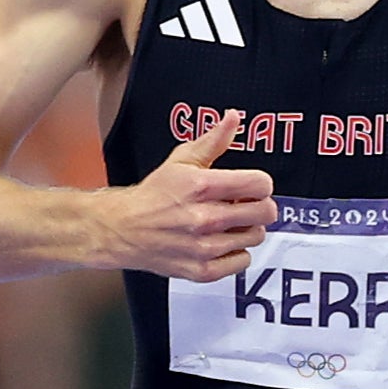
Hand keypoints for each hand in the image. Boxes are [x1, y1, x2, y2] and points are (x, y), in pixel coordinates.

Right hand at [102, 113, 274, 281]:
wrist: (122, 229)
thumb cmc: (153, 195)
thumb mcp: (180, 161)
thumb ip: (212, 141)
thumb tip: (232, 118)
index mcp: (201, 186)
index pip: (260, 184)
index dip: (260, 184)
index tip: (251, 187)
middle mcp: (204, 218)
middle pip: (265, 212)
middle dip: (259, 206)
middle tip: (244, 205)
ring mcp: (203, 247)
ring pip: (256, 236)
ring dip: (247, 229)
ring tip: (229, 224)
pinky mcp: (201, 270)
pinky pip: (242, 261)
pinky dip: (236, 253)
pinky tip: (221, 243)